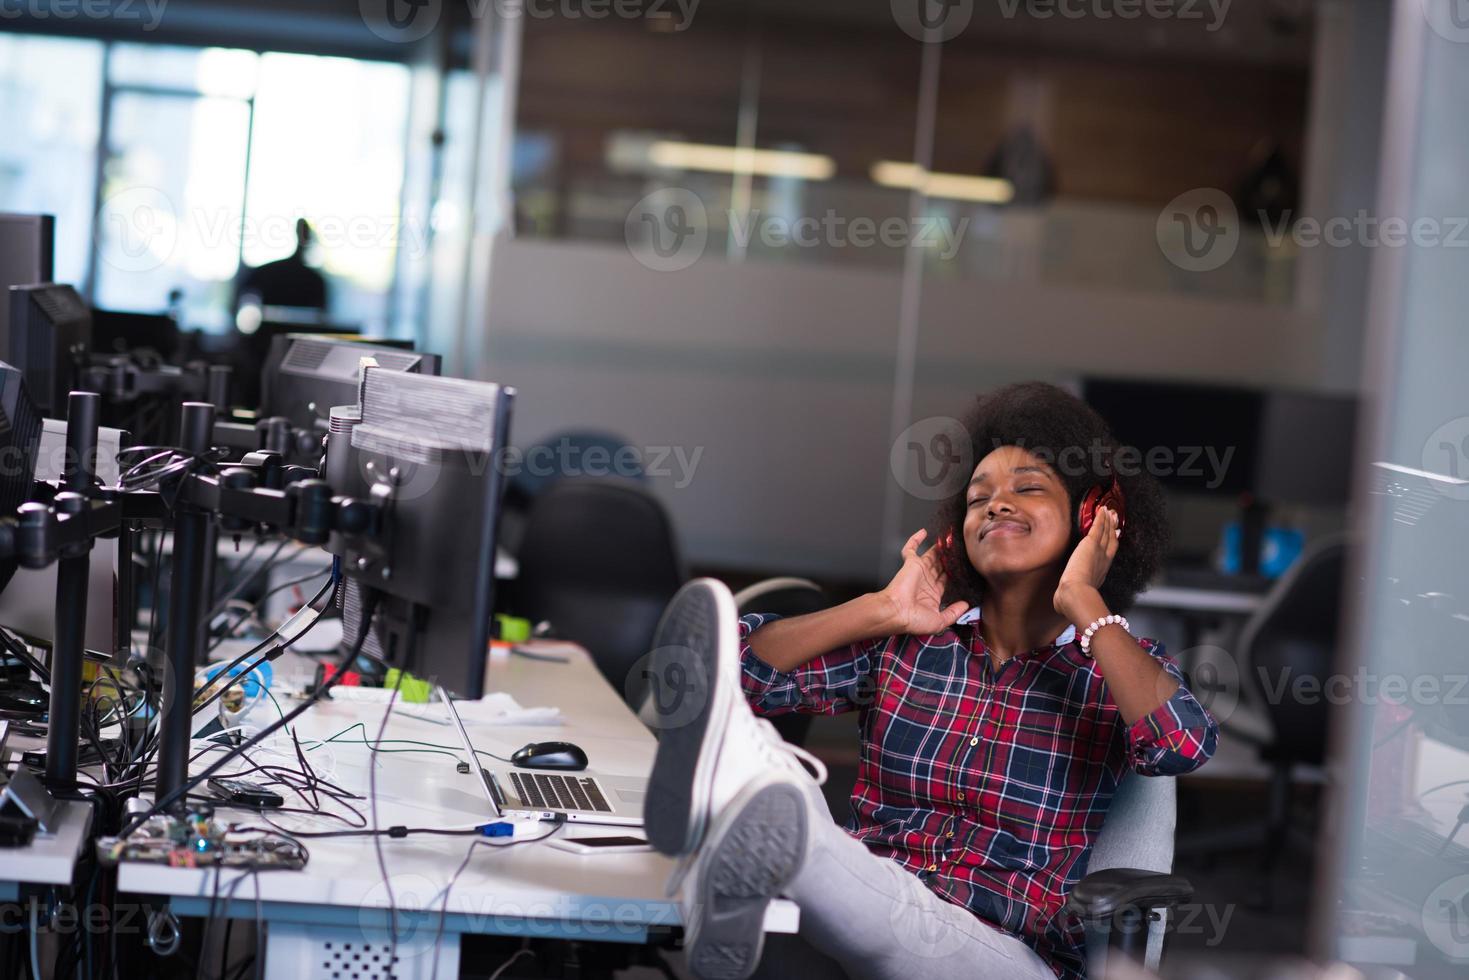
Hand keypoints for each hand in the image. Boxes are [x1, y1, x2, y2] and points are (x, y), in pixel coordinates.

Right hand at [877, 529, 970, 634]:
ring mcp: (919, 571)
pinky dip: (916, 539)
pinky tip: (924, 532)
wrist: (896, 612)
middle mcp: (926, 582)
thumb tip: (966, 605)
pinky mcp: (911, 563)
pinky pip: (911, 548)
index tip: (964, 566)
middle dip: (950, 558)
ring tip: (951, 538)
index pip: (946, 580)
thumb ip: (953, 613)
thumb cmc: (913, 619)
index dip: (954, 573)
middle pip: (941, 565)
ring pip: (932, 555)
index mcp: (932, 595)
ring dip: (940, 547)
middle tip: (960, 549)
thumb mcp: (939, 621)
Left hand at [1053, 506, 1120, 624]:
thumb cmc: (1072, 601)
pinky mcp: (1090, 544)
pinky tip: (1102, 510)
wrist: (1076, 596)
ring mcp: (1098, 552)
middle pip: (1110, 541)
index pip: (1107, 555)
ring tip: (1109, 511)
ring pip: (1105, 532)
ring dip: (1107, 521)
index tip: (1115, 536)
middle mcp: (1102, 561)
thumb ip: (1067, 599)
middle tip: (1115, 519)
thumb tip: (1059, 607)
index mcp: (1099, 574)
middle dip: (1113, 529)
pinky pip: (1098, 527)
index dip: (1112, 545)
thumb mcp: (1072, 598)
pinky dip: (1101, 518)